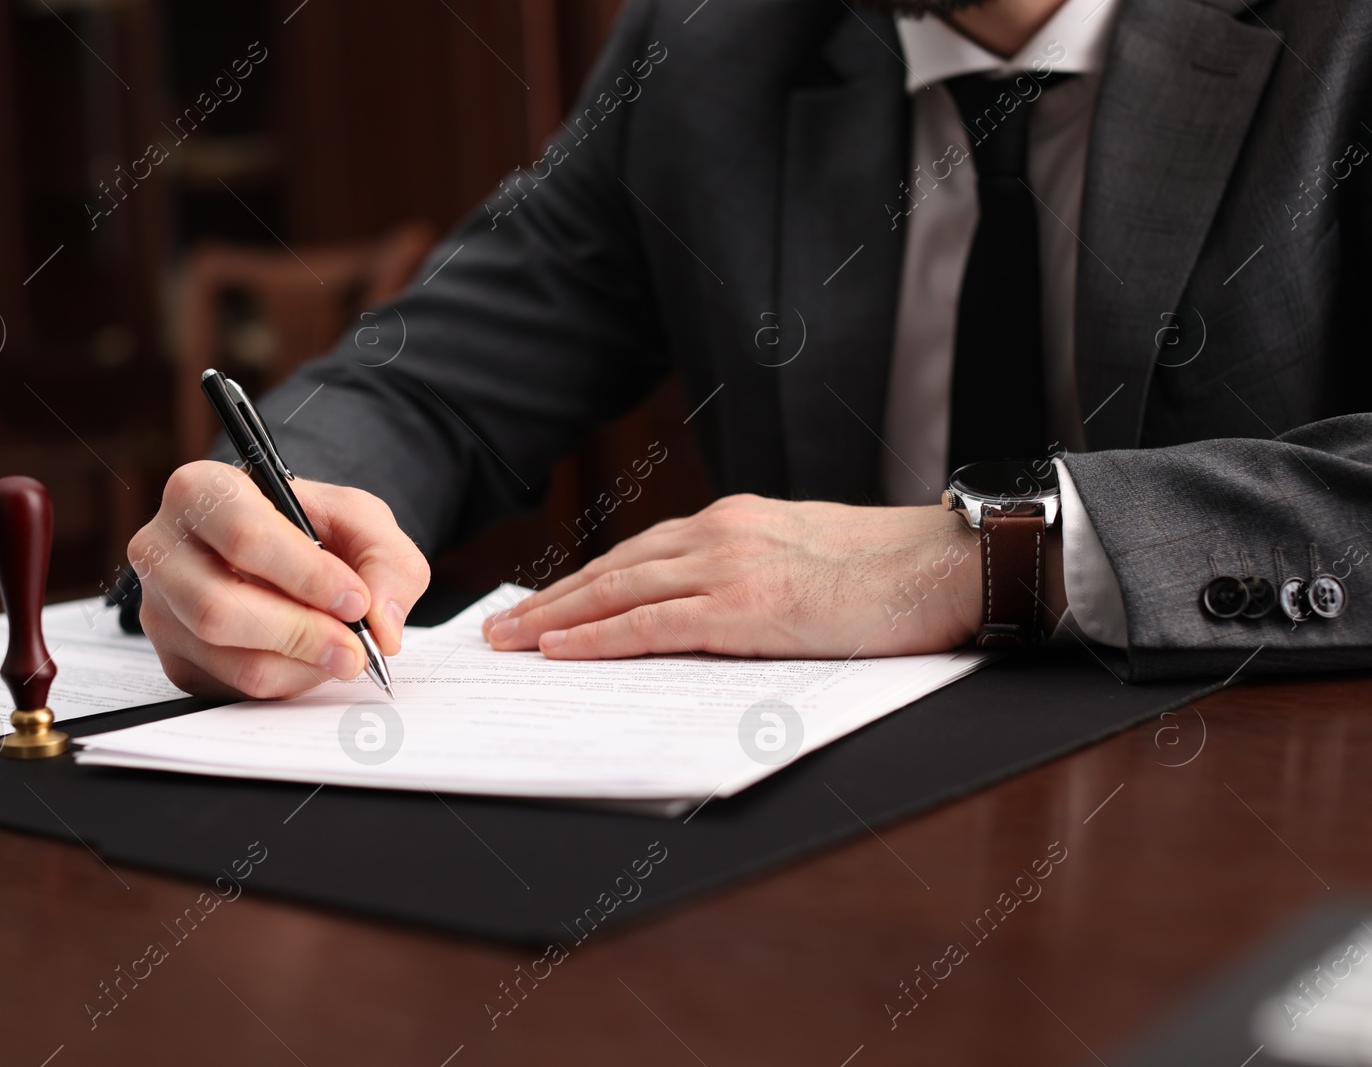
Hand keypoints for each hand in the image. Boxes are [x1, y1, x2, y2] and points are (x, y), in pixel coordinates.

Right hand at [131, 461, 429, 698]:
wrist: (283, 553)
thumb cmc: (311, 527)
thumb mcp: (360, 520)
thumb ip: (386, 560)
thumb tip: (382, 626)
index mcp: (200, 491)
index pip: (243, 538)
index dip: (306, 576)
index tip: (355, 600)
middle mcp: (162, 550)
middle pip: (219, 609)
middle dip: (302, 633)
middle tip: (356, 647)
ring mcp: (161, 609)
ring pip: (228, 657)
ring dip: (300, 664)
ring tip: (343, 652)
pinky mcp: (176, 659)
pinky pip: (232, 688)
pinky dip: (287, 681)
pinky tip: (310, 658)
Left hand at [483, 494, 983, 659]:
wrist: (948, 563)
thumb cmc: (892, 572)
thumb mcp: (807, 556)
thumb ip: (755, 571)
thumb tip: (718, 611)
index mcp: (734, 521)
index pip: (639, 552)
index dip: (584, 580)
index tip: (544, 601)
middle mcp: (720, 534)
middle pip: (612, 568)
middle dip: (550, 600)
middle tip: (500, 627)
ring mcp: (729, 567)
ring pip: (617, 592)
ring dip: (554, 618)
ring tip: (509, 641)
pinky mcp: (744, 607)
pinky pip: (651, 623)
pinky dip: (597, 636)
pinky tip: (559, 649)